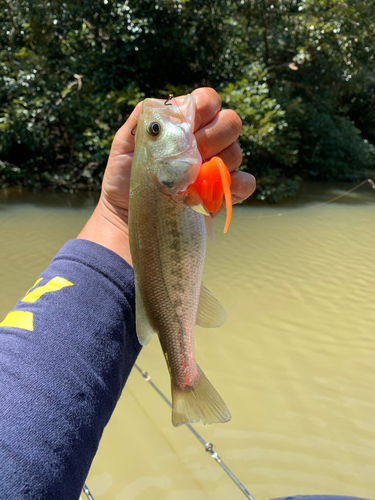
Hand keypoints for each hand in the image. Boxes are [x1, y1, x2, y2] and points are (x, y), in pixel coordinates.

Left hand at [77, 88, 255, 262]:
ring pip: (237, 152)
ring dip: (218, 164)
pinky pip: (246, 182)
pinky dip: (236, 186)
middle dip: (212, 137)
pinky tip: (214, 192)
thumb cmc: (125, 177)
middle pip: (231, 122)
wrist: (130, 215)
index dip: (205, 108)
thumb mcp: (124, 144)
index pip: (209, 100)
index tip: (189, 127)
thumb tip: (164, 106)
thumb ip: (142, 120)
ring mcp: (218, 166)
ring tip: (192, 179)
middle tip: (189, 157)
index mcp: (186, 123)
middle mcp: (207, 141)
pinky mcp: (225, 192)